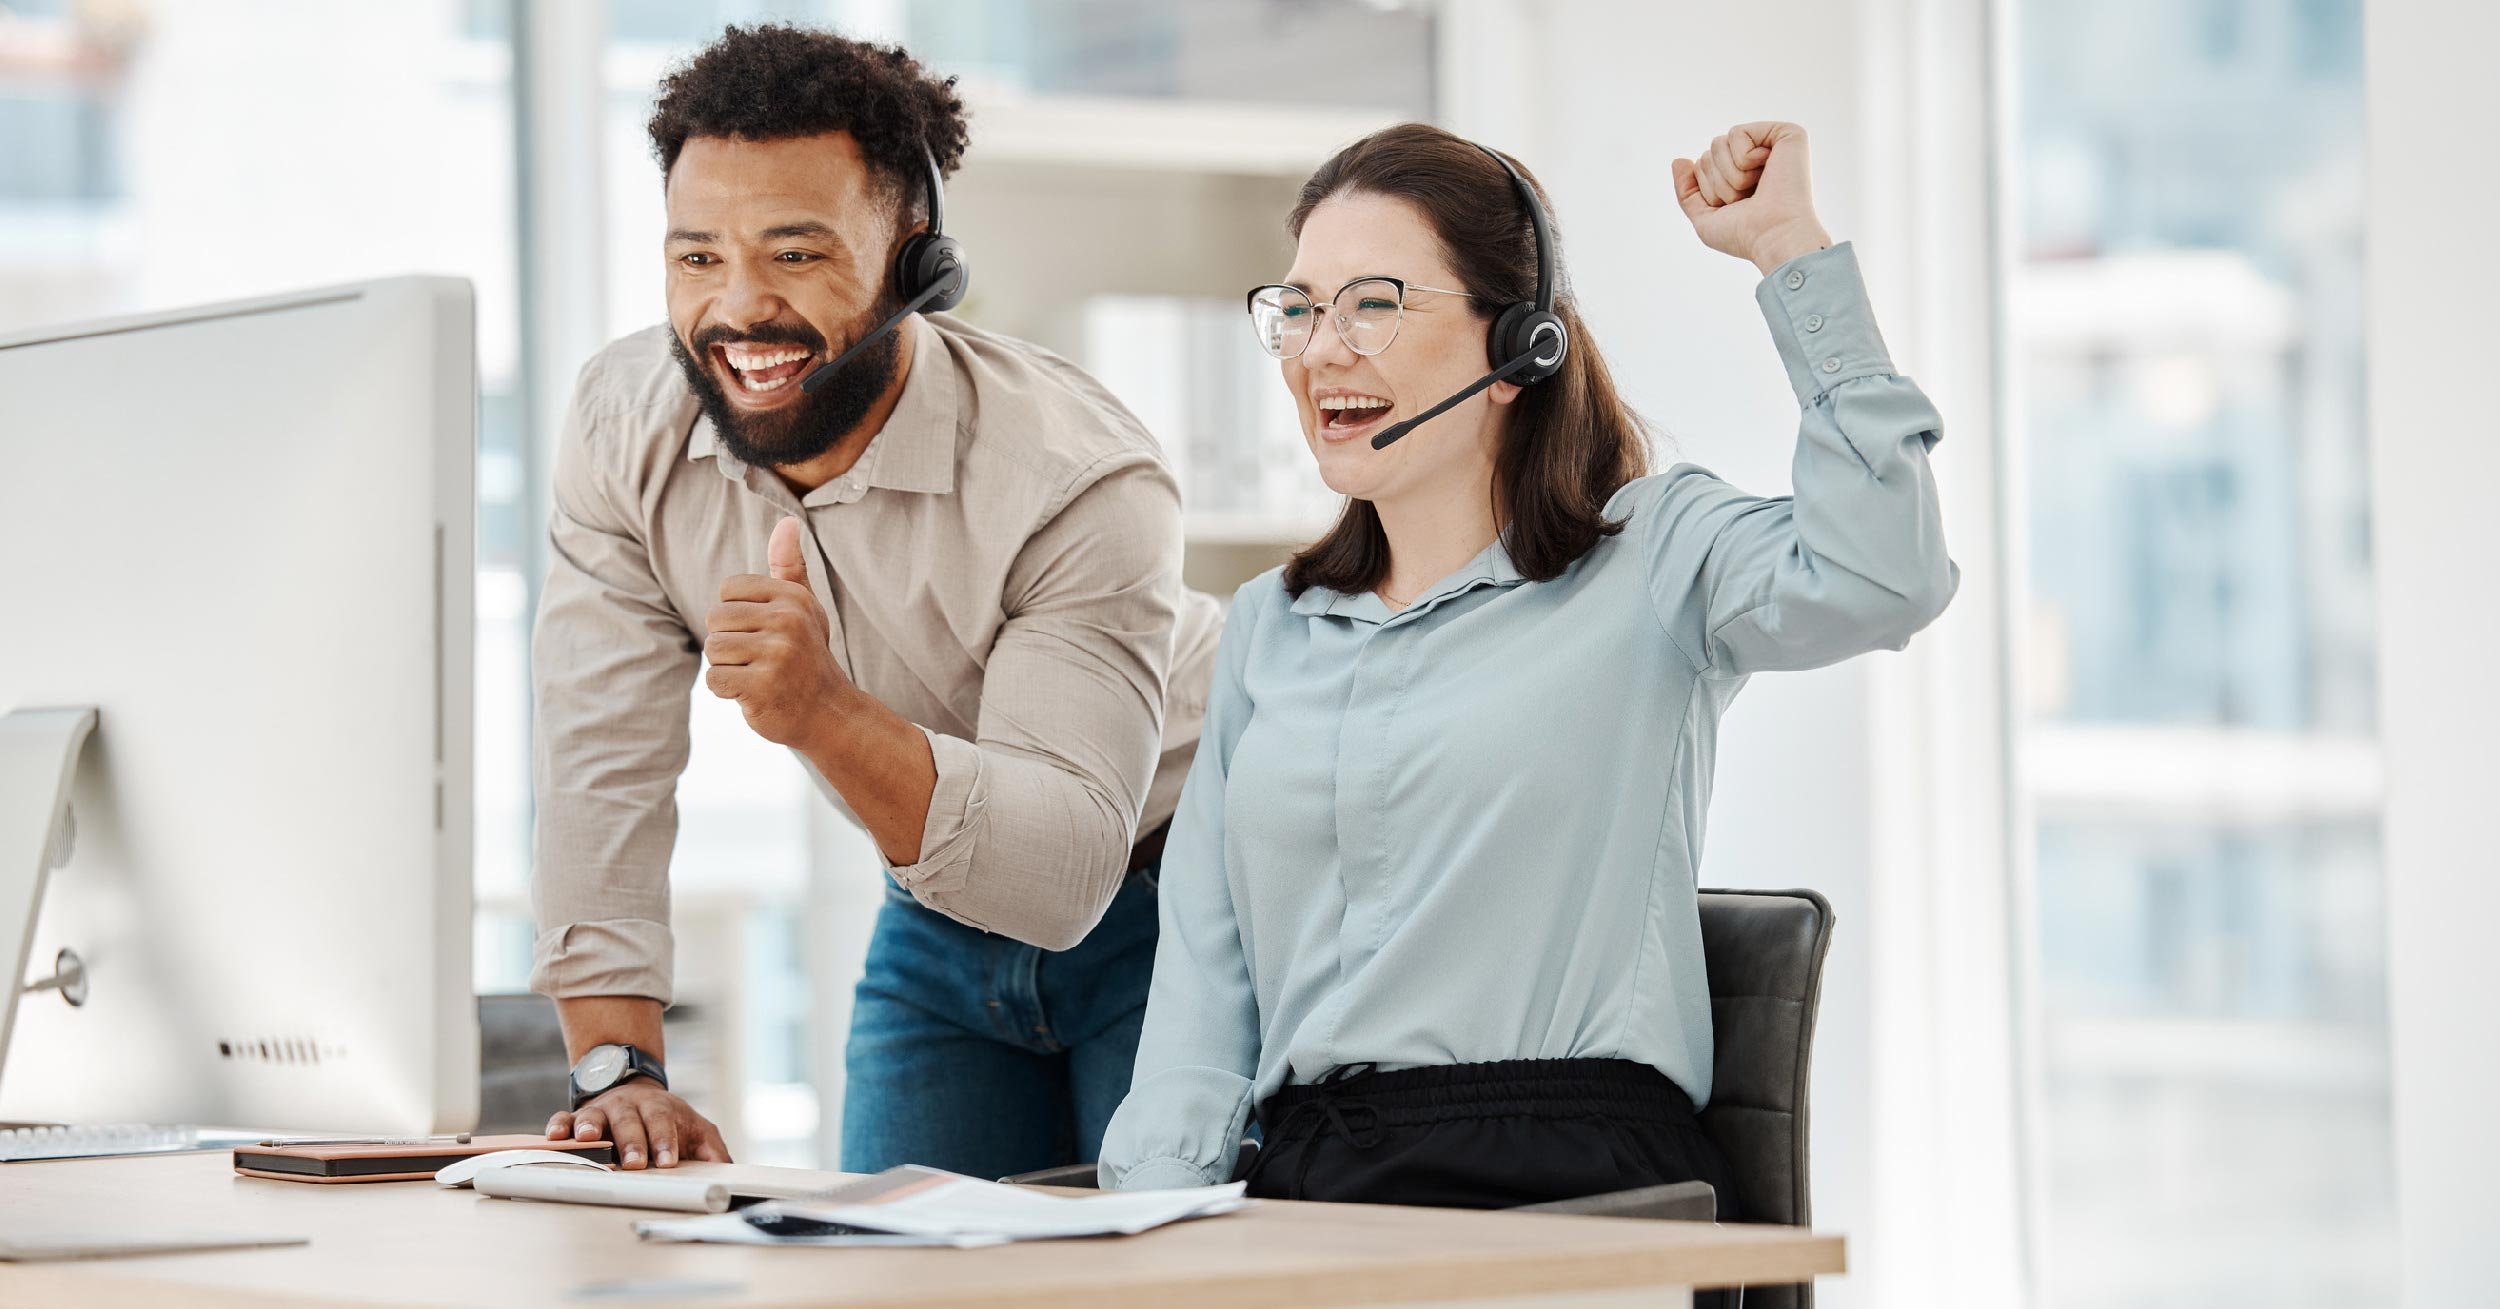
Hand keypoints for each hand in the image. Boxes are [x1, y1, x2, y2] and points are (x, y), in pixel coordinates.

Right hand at [547, 1079, 731, 1169]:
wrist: (637, 1092)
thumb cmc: (668, 1120)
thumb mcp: (696, 1130)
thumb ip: (712, 1150)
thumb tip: (728, 1174)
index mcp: (659, 1108)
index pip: (664, 1122)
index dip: (665, 1141)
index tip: (668, 1162)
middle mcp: (629, 1107)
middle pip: (629, 1121)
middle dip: (632, 1142)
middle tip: (635, 1163)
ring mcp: (602, 1111)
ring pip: (594, 1116)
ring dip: (591, 1127)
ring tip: (588, 1139)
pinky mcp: (577, 1118)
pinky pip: (564, 1118)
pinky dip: (559, 1126)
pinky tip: (556, 1137)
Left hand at [706, 516, 851, 750]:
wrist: (829, 713)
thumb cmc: (808, 656)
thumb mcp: (804, 607)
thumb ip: (790, 566)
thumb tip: (788, 521)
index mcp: (792, 597)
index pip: (727, 590)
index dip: (735, 615)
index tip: (763, 632)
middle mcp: (787, 621)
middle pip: (715, 620)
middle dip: (729, 642)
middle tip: (760, 658)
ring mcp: (777, 654)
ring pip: (713, 649)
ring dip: (727, 667)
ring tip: (757, 674)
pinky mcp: (763, 686)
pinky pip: (715, 680)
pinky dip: (728, 691)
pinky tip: (754, 693)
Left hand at [1672, 121, 1833, 276]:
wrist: (1774, 236)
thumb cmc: (1744, 235)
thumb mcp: (1705, 218)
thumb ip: (1687, 191)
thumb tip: (1679, 160)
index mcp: (1743, 175)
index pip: (1702, 165)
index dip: (1708, 189)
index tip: (1734, 207)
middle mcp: (1758, 158)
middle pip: (1709, 152)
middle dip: (1718, 181)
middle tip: (1746, 199)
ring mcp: (1772, 144)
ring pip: (1719, 143)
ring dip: (1730, 174)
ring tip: (1757, 188)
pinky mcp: (1786, 133)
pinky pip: (1737, 133)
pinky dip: (1743, 158)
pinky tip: (1768, 170)